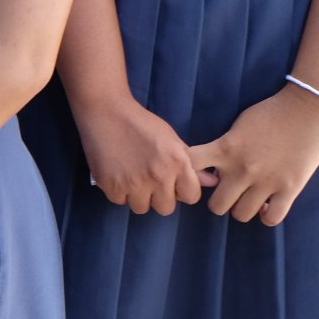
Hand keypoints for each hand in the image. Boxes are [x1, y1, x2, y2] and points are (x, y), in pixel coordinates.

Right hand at [72, 90, 214, 214]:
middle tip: (150, 179)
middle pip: (166, 208)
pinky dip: (119, 191)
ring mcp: (133, 183)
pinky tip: (118, 173)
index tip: (172, 181)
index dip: (183, 190)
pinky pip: (120, 201)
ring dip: (138, 196)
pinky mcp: (111, 185)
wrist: (105, 110)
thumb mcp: (171, 138)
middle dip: (160, 197)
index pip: (191, 197)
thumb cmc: (140, 122)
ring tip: (132, 176)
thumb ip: (191, 163)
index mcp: (177, 163)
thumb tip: (212, 182)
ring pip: (142, 208)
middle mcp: (158, 176)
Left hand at [188, 85, 318, 225]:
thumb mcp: (238, 126)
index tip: (197, 176)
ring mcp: (266, 181)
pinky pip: (271, 219)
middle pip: (216, 206)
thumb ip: (224, 148)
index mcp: (225, 149)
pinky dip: (267, 215)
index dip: (188, 174)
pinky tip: (268, 204)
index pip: (190, 166)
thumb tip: (214, 171)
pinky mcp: (289, 189)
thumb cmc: (270, 113)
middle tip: (230, 192)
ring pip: (241, 215)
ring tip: (250, 197)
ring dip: (243, 207)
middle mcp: (242, 169)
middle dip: (220, 200)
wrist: (307, 109)